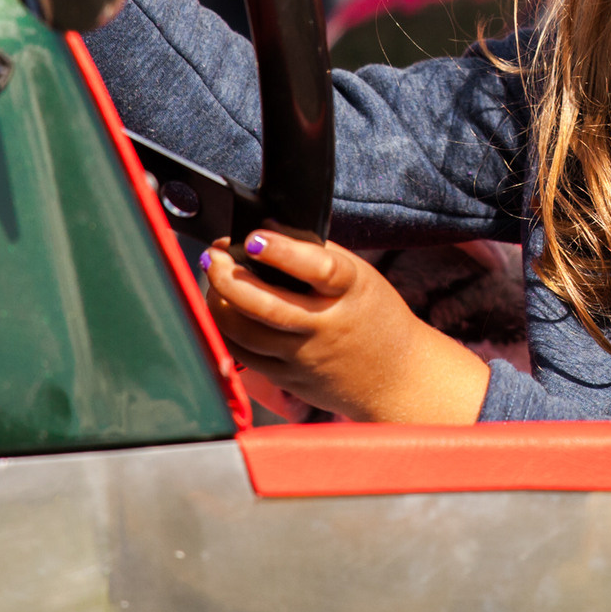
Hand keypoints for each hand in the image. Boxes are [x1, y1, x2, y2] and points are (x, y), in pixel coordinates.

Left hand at [202, 233, 489, 423]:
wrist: (397, 379)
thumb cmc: (376, 318)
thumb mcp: (362, 278)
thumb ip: (321, 256)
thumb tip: (270, 232)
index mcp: (351, 291)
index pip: (317, 268)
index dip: (282, 253)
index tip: (254, 238)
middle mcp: (326, 325)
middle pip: (266, 306)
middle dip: (228, 279)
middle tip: (213, 258)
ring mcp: (305, 357)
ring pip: (245, 333)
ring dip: (219, 303)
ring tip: (213, 281)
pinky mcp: (289, 379)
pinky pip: (244, 355)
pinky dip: (225, 330)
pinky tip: (223, 312)